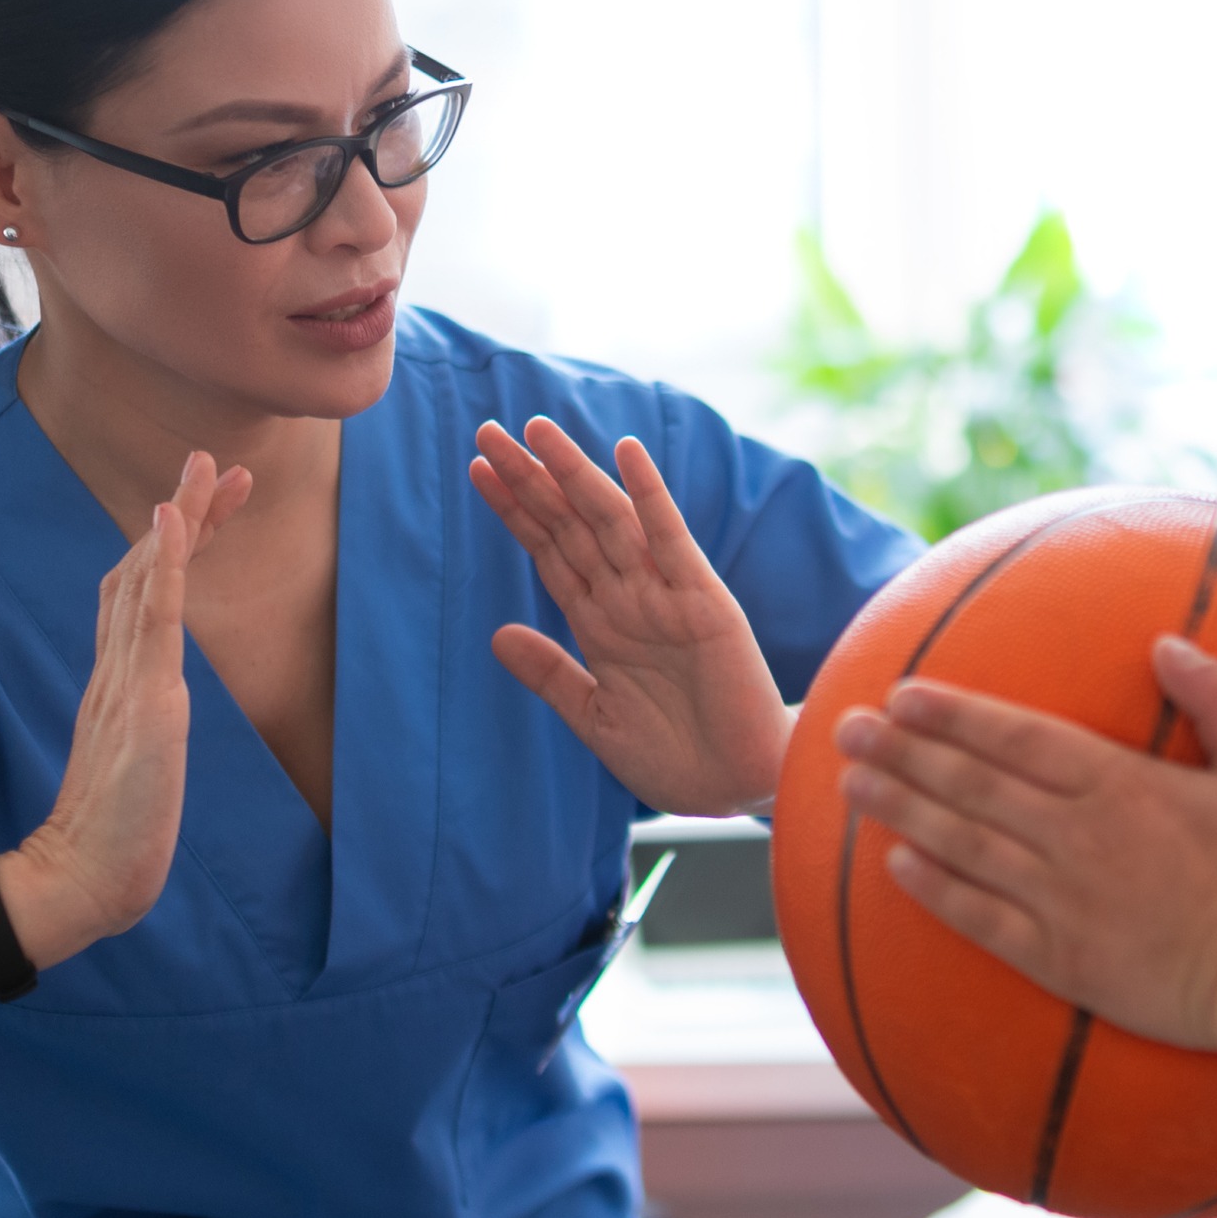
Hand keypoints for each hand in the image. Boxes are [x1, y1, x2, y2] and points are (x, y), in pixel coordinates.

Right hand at [3, 453, 251, 961]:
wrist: (82, 879)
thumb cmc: (114, 836)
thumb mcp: (139, 768)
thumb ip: (143, 733)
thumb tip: (156, 719)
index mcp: (120, 684)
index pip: (143, 596)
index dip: (172, 547)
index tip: (206, 506)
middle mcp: (118, 669)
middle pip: (145, 570)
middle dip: (183, 514)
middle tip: (216, 462)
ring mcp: (127, 679)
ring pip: (147, 578)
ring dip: (178, 518)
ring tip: (204, 468)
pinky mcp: (140, 698)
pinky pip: (151, 616)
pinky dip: (162, 562)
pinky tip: (171, 518)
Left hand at [470, 417, 792, 815]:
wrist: (738, 788)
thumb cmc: (675, 757)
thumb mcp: (595, 718)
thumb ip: (551, 675)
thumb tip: (496, 635)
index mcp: (600, 624)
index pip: (549, 551)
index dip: (515, 509)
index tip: (478, 467)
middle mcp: (628, 598)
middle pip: (568, 525)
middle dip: (529, 479)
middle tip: (488, 429)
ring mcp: (664, 595)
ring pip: (608, 520)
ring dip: (572, 473)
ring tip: (536, 430)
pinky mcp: (704, 602)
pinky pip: (670, 539)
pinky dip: (650, 494)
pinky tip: (626, 452)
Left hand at [833, 636, 1216, 1049]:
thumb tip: (1166, 644)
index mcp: (1121, 785)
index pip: (1016, 738)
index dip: (954, 714)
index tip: (902, 693)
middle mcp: (1078, 837)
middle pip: (971, 785)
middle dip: (902, 751)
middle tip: (845, 728)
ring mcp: (1063, 900)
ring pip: (962, 845)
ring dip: (901, 810)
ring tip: (849, 783)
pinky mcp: (1060, 958)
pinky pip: (980, 918)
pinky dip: (934, 889)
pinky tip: (893, 866)